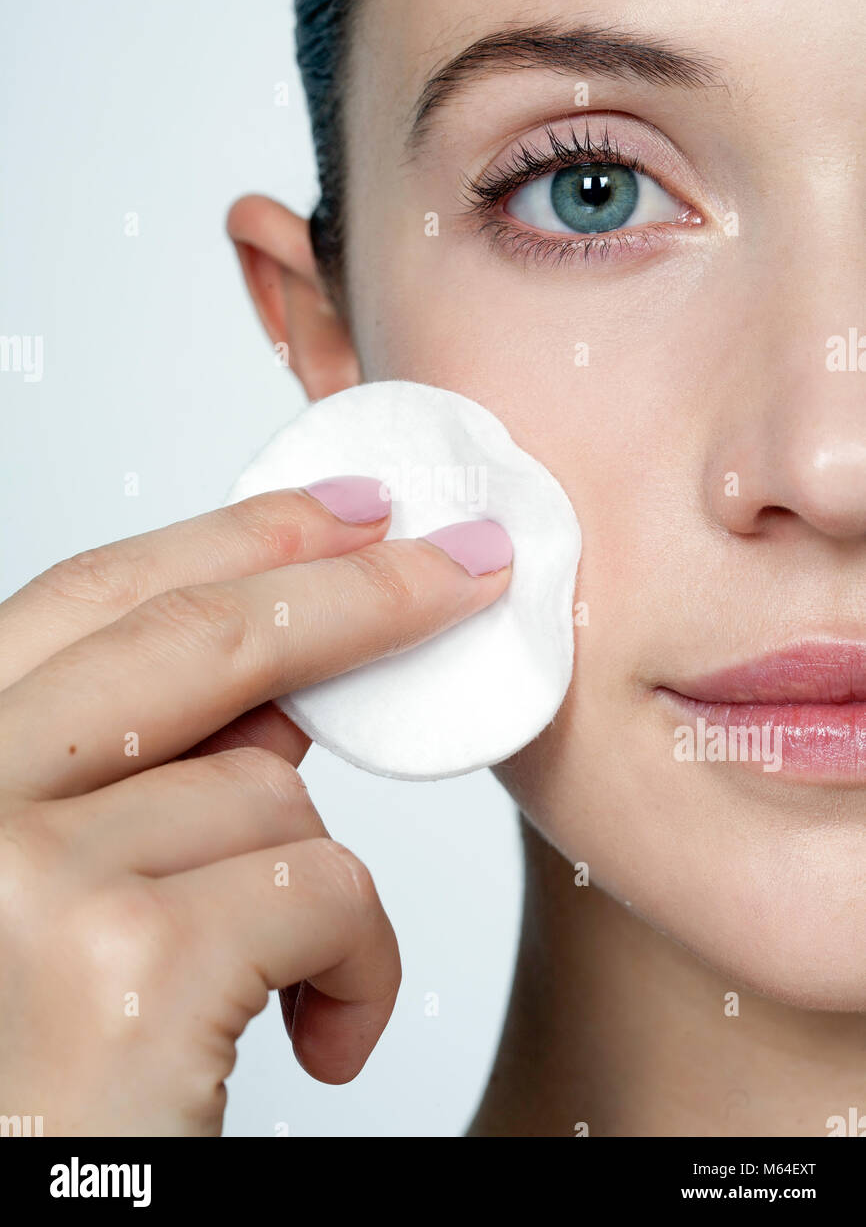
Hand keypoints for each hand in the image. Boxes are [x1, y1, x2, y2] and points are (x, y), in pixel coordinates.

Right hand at [0, 482, 510, 1134]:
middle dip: (359, 590)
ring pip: (273, 790)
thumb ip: (147, 778)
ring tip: (291, 982)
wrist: (42, 1219)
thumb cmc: (59, 1071)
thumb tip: (284, 683)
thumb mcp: (69, 890)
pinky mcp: (129, 957)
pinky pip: (325, 886)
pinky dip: (360, 963)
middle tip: (472, 564)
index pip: (89, 600)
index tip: (345, 506)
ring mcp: (30, 871)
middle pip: (194, 641)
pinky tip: (321, 1035)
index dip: (227, 536)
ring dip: (321, 884)